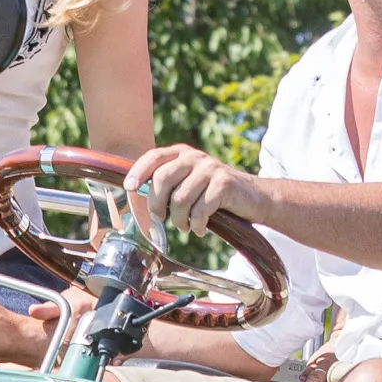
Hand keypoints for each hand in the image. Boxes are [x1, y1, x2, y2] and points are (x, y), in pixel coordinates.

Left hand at [119, 141, 266, 242]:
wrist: (253, 198)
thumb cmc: (214, 195)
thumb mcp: (189, 182)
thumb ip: (168, 183)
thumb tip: (134, 194)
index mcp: (182, 153)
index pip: (153, 157)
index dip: (138, 172)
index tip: (128, 188)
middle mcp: (195, 157)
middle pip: (162, 179)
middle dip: (157, 204)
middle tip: (161, 218)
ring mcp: (210, 168)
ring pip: (179, 199)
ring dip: (179, 220)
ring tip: (185, 226)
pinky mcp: (224, 184)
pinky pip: (199, 210)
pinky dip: (197, 225)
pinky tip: (200, 228)